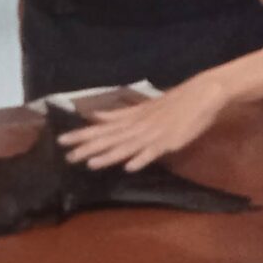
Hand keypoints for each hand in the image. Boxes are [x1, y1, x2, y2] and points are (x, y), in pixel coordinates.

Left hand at [62, 77, 229, 172]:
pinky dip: (141, 158)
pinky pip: (153, 152)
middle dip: (88, 147)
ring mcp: (153, 134)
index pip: (101, 127)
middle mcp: (138, 126)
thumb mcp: (142, 108)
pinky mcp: (169, 142)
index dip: (81, 134)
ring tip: (89, 163)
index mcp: (131, 118)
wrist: (202, 94)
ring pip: (127, 146)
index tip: (60, 140)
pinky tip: (129, 167)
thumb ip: (119, 114)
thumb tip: (95, 116)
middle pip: (110, 138)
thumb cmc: (173, 103)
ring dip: (108, 155)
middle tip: (66, 155)